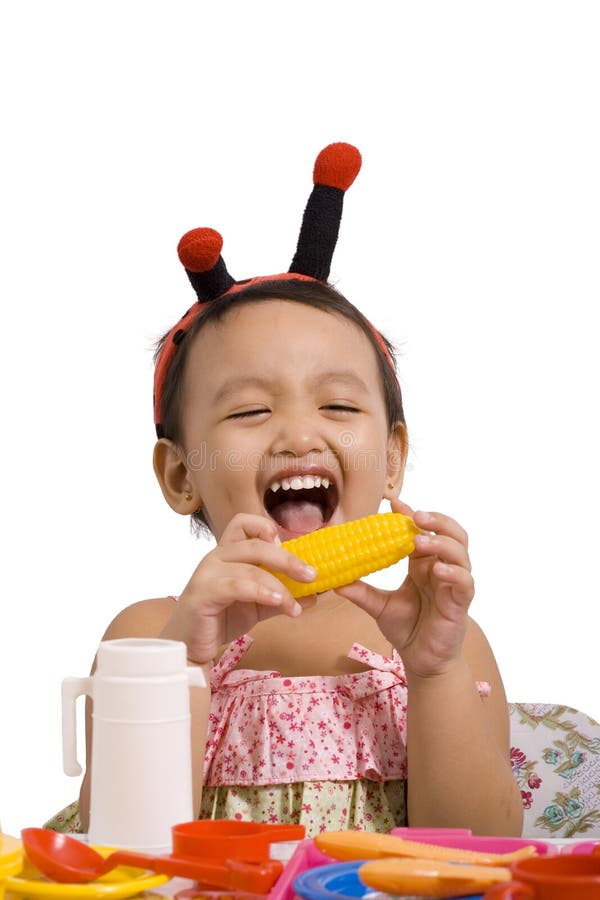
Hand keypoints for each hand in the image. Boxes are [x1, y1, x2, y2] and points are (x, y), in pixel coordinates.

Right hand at [160, 513, 316, 662]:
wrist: (188, 644)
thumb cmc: (220, 619)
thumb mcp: (257, 606)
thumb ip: (282, 597)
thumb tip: (315, 593)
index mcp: (228, 552)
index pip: (244, 522)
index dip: (267, 528)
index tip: (289, 547)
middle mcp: (216, 556)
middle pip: (256, 544)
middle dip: (288, 559)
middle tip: (311, 575)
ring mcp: (208, 572)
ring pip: (250, 567)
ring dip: (279, 586)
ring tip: (295, 607)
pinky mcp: (203, 592)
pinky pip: (237, 586)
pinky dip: (262, 592)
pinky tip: (278, 604)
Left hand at [337, 499, 474, 676]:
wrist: (422, 660)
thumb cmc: (407, 628)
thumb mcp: (378, 606)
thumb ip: (360, 591)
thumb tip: (334, 579)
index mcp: (422, 564)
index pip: (422, 531)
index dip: (410, 515)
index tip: (393, 502)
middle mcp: (440, 568)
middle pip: (451, 533)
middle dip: (436, 520)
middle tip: (415, 515)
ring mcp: (453, 585)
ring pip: (460, 552)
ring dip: (442, 542)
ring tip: (420, 540)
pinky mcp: (461, 603)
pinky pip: (465, 582)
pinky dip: (454, 573)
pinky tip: (438, 571)